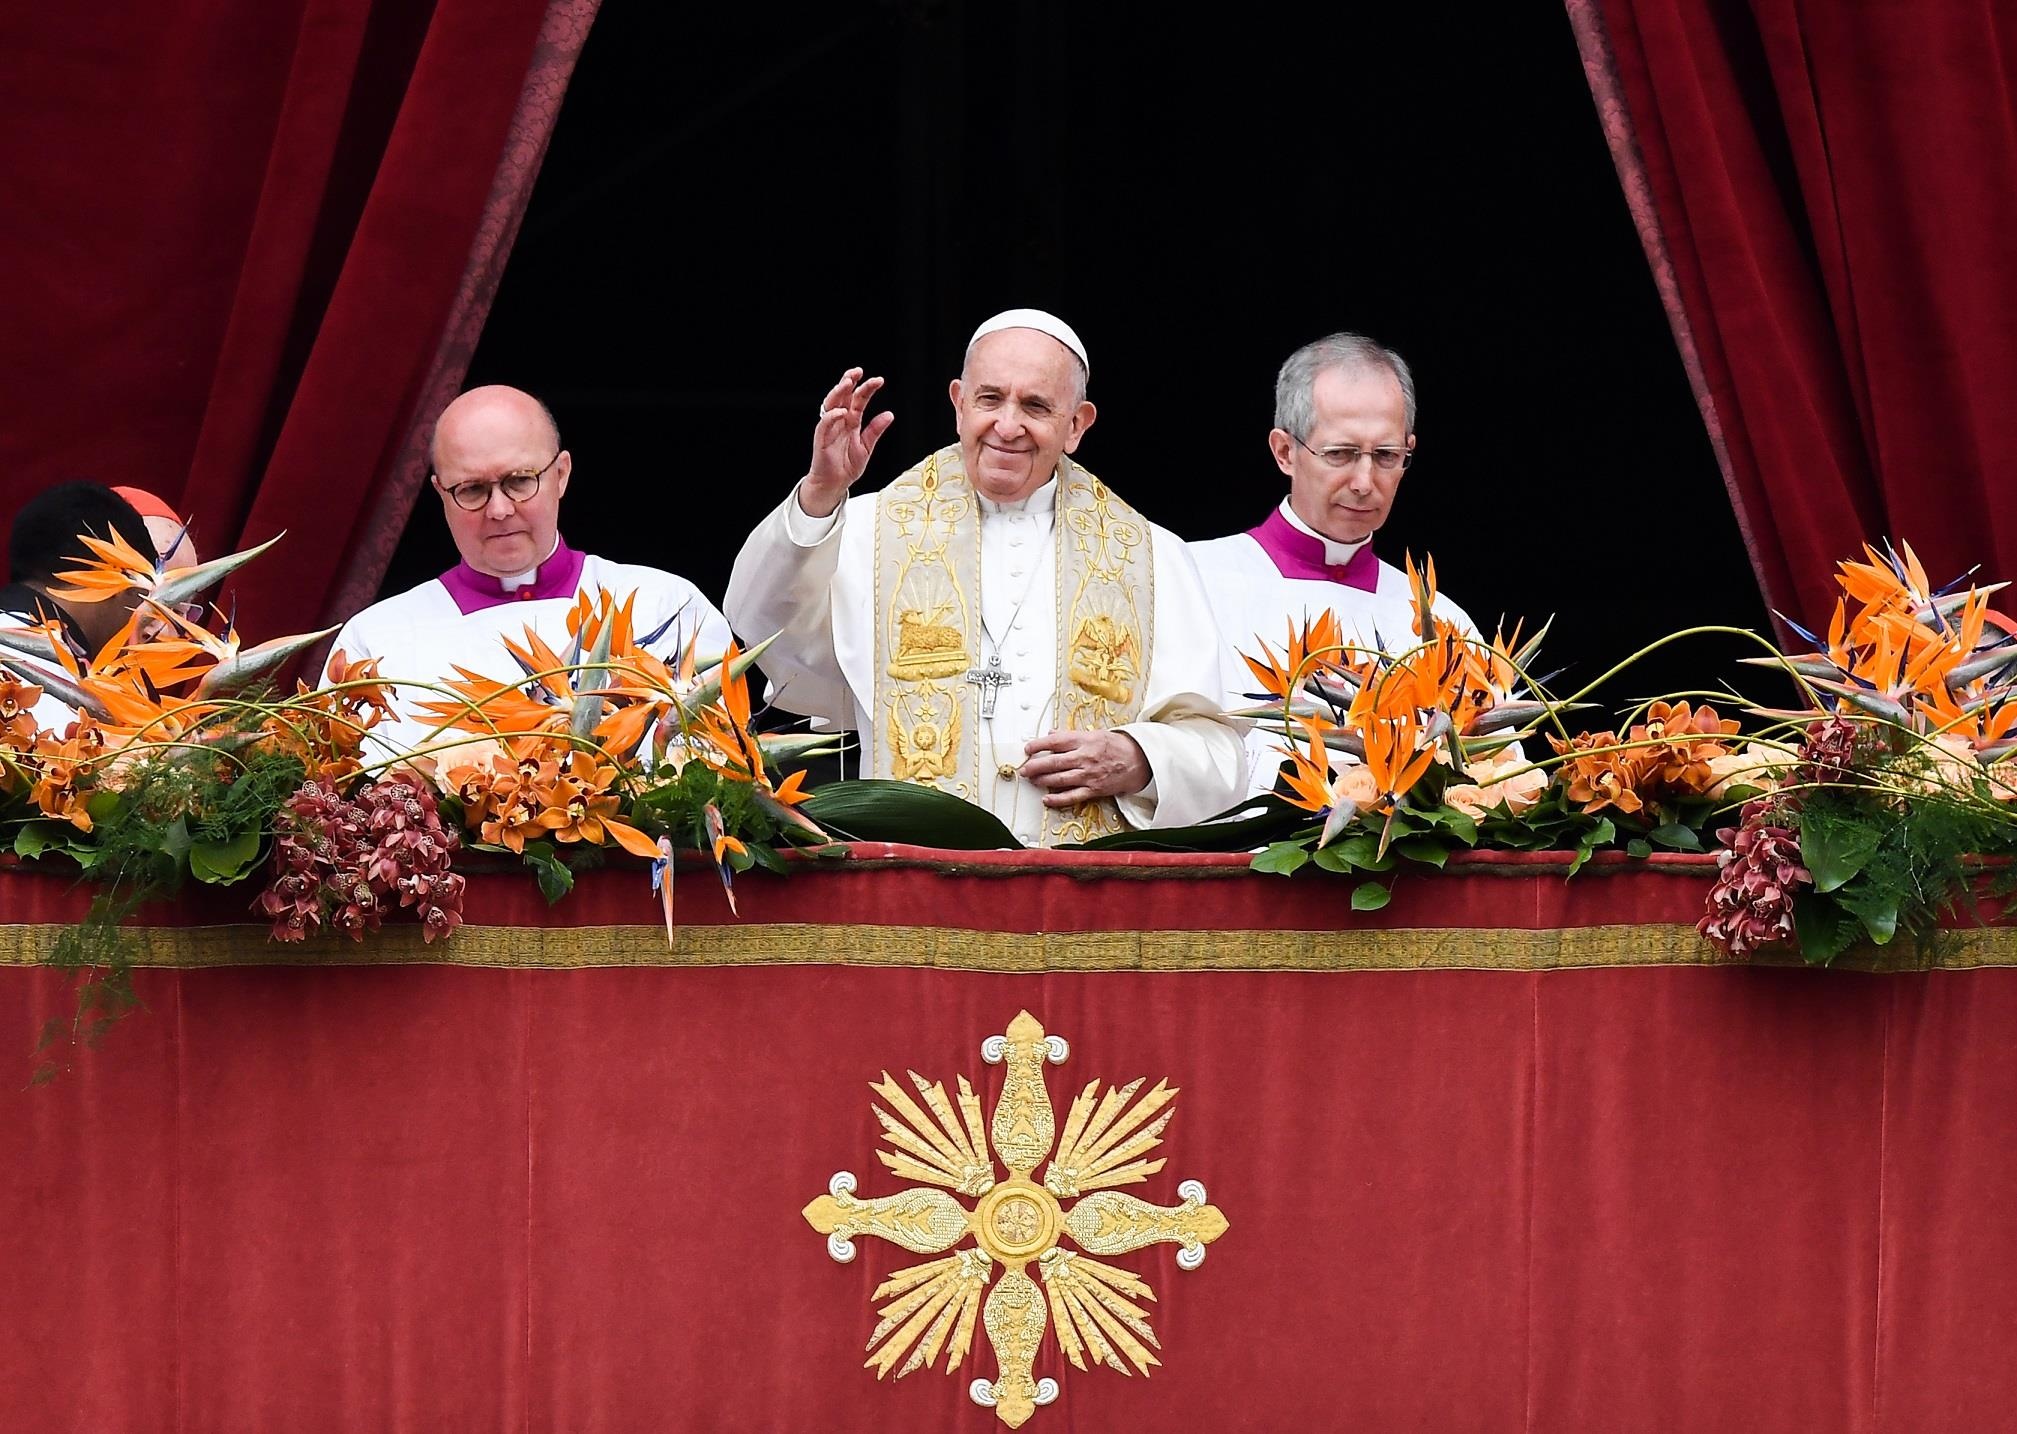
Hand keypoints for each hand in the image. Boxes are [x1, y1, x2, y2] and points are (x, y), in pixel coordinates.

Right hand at [799, 367, 894, 517]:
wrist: (834, 484)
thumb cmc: (847, 466)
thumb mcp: (867, 447)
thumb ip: (875, 430)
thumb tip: (889, 414)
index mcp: (851, 421)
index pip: (858, 399)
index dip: (866, 389)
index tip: (878, 380)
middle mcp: (839, 421)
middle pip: (842, 396)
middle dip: (848, 381)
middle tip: (857, 372)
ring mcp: (829, 428)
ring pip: (831, 404)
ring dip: (838, 392)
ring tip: (847, 383)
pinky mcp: (821, 439)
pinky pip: (824, 424)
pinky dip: (832, 416)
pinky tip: (841, 411)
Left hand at [1020, 729, 1149, 807]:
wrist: (1140, 761)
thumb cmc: (1117, 746)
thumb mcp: (1095, 734)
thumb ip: (1071, 736)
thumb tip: (1052, 734)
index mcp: (1085, 740)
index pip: (1056, 742)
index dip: (1039, 745)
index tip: (1028, 748)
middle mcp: (1086, 757)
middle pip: (1055, 762)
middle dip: (1035, 766)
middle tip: (1024, 768)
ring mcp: (1089, 775)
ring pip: (1060, 779)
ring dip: (1043, 780)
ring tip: (1031, 780)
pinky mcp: (1094, 790)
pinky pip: (1073, 796)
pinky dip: (1058, 799)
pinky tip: (1046, 799)